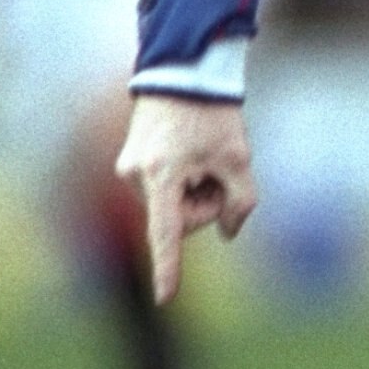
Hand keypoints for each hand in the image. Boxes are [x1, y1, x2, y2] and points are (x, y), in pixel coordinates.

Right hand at [116, 94, 258, 303]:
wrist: (183, 69)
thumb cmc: (213, 113)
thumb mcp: (239, 159)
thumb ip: (240, 204)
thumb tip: (227, 234)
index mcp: (162, 176)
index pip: (167, 233)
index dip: (169, 267)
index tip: (165, 298)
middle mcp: (136, 175)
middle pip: (181, 218)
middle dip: (206, 203)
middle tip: (221, 169)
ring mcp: (128, 168)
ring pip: (172, 205)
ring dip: (195, 190)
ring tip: (204, 153)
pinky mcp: (130, 161)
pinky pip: (163, 189)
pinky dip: (183, 180)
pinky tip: (191, 151)